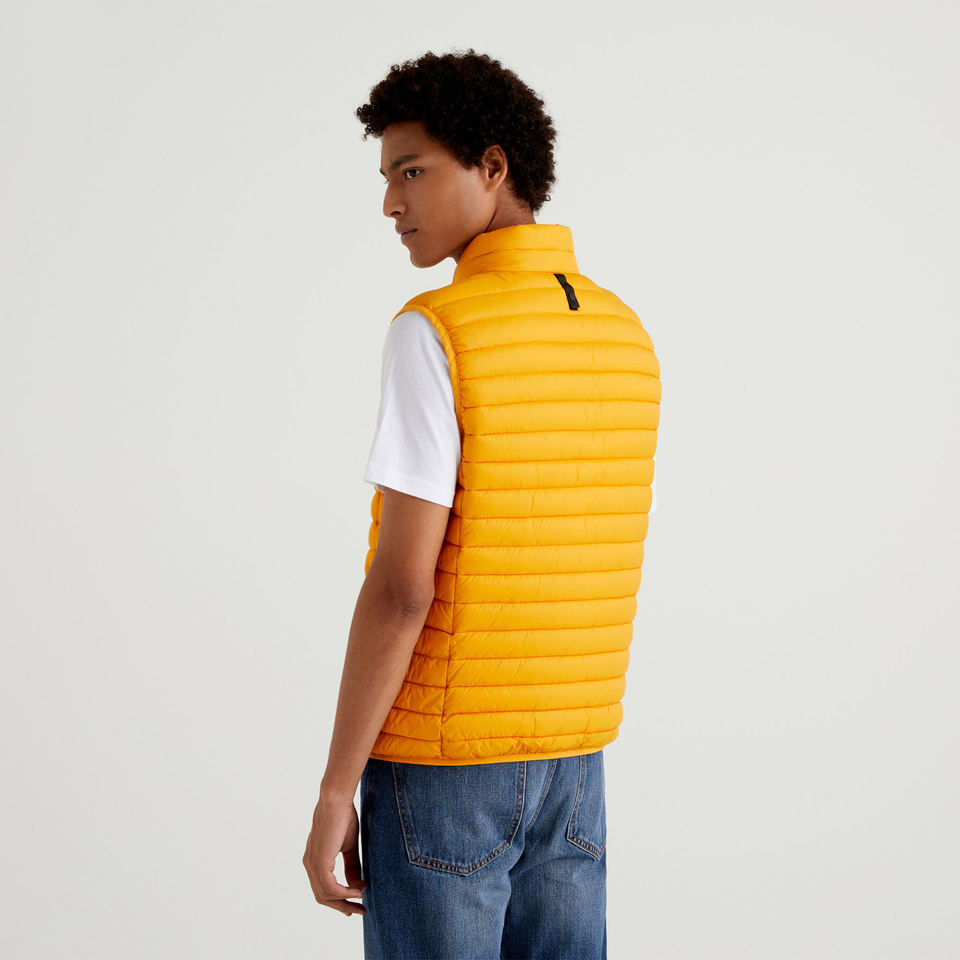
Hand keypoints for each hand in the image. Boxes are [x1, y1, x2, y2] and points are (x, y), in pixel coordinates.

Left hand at [302, 791, 367, 916]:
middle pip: (322, 897)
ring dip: (345, 901)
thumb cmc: (343, 818)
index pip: (322, 888)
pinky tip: (358, 890)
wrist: (337, 801)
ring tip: (362, 899)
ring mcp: (312, 864)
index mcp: (314, 860)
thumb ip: (351, 866)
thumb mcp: (348, 847)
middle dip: (342, 906)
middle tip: (359, 911)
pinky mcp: (320, 862)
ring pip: (326, 895)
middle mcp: (309, 864)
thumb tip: (357, 886)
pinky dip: (345, 893)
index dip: (338, 900)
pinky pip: (331, 887)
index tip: (355, 903)